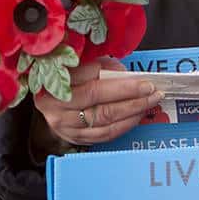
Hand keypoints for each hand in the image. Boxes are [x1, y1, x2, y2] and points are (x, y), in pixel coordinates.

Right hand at [31, 57, 162, 153]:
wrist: (46, 96)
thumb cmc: (64, 74)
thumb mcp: (77, 61)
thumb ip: (100, 65)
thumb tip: (125, 73)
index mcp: (54, 82)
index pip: (93, 84)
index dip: (122, 84)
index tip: (143, 80)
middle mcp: (56, 107)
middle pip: (100, 105)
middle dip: (132, 98)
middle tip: (152, 92)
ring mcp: (64, 125)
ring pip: (105, 123)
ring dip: (132, 113)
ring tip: (149, 103)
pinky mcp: (73, 137)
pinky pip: (103, 135)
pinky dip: (123, 126)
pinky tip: (136, 116)